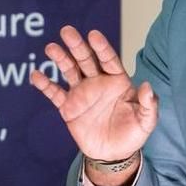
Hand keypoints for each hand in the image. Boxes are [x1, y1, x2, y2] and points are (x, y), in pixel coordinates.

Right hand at [30, 26, 157, 164]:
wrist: (113, 155)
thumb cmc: (132, 134)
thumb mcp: (146, 122)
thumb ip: (149, 104)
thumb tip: (147, 86)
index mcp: (118, 81)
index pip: (109, 59)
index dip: (102, 48)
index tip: (93, 35)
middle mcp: (98, 82)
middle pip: (86, 59)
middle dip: (77, 45)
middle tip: (67, 31)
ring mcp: (82, 93)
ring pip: (69, 71)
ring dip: (60, 59)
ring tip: (51, 48)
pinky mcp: (68, 107)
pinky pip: (55, 94)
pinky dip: (45, 85)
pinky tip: (36, 75)